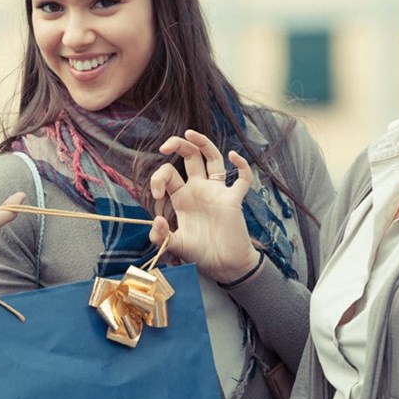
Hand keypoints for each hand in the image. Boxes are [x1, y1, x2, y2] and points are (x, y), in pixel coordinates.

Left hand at [148, 129, 260, 284]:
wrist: (223, 266)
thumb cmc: (200, 254)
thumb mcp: (175, 245)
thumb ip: (161, 236)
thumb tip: (155, 219)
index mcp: (182, 196)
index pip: (169, 174)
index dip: (158, 178)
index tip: (156, 194)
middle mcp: (199, 189)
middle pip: (190, 156)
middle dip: (177, 145)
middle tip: (165, 146)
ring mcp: (217, 192)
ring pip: (213, 158)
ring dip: (203, 143)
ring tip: (190, 132)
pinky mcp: (234, 199)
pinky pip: (242, 179)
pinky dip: (242, 166)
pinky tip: (234, 156)